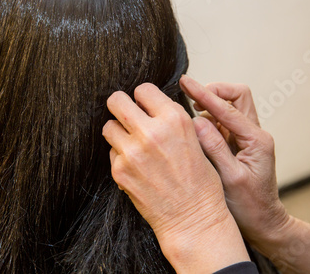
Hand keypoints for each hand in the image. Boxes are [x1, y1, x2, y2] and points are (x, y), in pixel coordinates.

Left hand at [103, 83, 248, 272]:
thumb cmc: (200, 183)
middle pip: (117, 101)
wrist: (193, 219)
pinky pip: (111, 152)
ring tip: (132, 144)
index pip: (143, 89)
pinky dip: (120, 156)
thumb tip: (152, 106)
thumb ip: (172, 120)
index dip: (143, 97)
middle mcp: (151, 132)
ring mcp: (132, 152)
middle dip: (120, 105)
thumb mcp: (196, 140)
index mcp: (174, 119)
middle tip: (126, 115)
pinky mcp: (120, 171)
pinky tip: (136, 167)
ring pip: (109, 126)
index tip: (144, 105)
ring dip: (118, 132)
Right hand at [179, 76, 289, 248]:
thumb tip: (196, 121)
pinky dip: (206, 121)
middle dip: (214, 92)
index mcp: (257, 140)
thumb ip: (215, 148)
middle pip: (236, 96)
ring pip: (228, 108)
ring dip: (208, 107)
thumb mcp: (231, 179)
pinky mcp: (236, 144)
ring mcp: (245, 138)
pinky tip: (193, 132)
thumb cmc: (250, 206)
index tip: (185, 82)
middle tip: (190, 97)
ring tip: (186, 117)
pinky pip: (221, 123)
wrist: (263, 223)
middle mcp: (254, 134)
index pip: (228, 108)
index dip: (204, 94)